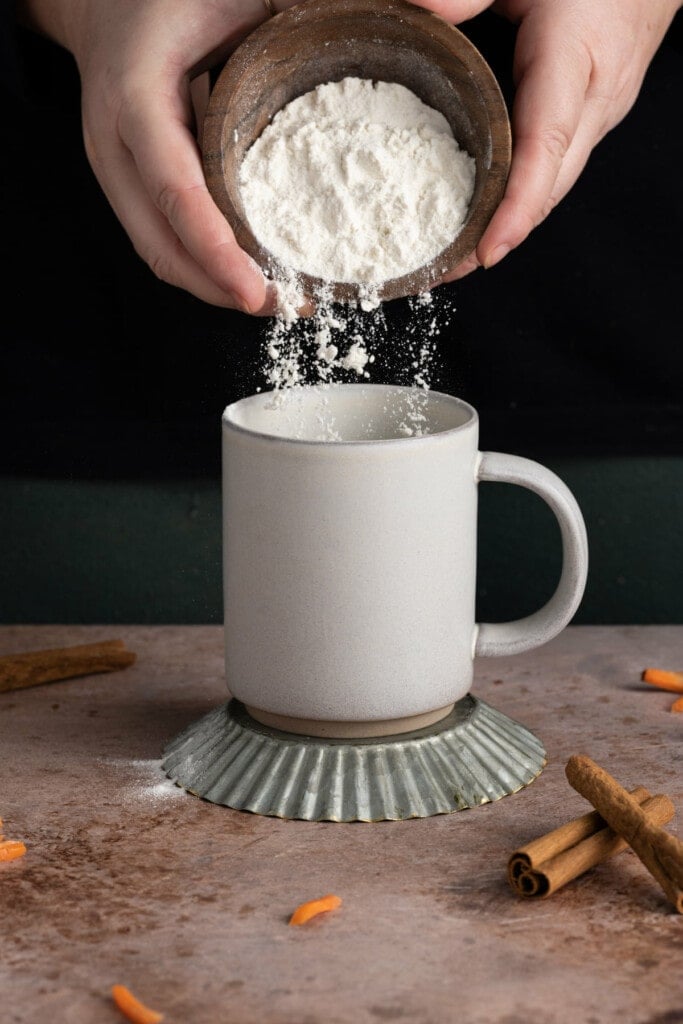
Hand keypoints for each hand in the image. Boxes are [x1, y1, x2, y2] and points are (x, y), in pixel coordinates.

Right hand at [18, 0, 300, 312]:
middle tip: (288, 306)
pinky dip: (207, 266)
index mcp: (135, 93)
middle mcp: (115, 143)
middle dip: (221, 289)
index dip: (215, 247)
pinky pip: (166, 240)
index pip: (174, 188)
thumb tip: (433, 7)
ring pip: (160, 253)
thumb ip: (319, 4)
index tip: (256, 291)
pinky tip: (252, 273)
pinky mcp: (131, 186)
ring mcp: (117, 171)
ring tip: (280, 300)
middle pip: (161, 245)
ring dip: (216, 288)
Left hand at [413, 0, 681, 280]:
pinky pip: (557, 166)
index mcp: (577, 59)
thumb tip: (409, 8)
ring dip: (508, 223)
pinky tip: (485, 208)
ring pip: (555, 183)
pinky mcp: (598, 113)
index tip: (486, 251)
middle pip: (550, 185)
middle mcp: (597, 99)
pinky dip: (521, 195)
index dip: (517, 205)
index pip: (546, 145)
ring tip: (452, 253)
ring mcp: (603, 111)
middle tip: (440, 269)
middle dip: (498, 236)